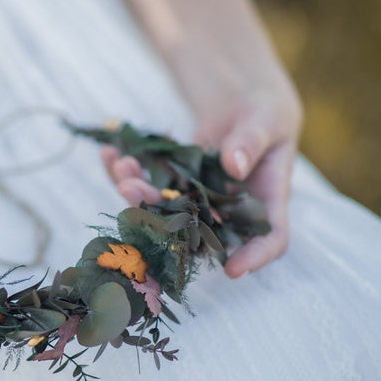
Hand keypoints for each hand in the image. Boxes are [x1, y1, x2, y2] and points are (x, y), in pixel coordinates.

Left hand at [101, 91, 300, 277]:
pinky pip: (150, 187)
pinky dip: (128, 172)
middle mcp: (228, 213)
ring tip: (122, 167)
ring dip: (139, 194)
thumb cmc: (264, 118)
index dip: (254, 258)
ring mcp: (197, 204)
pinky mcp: (175, 188)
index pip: (270, 241)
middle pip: (201, 232)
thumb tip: (234, 167)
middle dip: (162, 219)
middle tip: (132, 190)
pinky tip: (110, 154)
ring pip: (166, 213)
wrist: (240, 111)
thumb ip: (250, 143)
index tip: (232, 270)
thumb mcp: (265, 122)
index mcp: (265, 203)